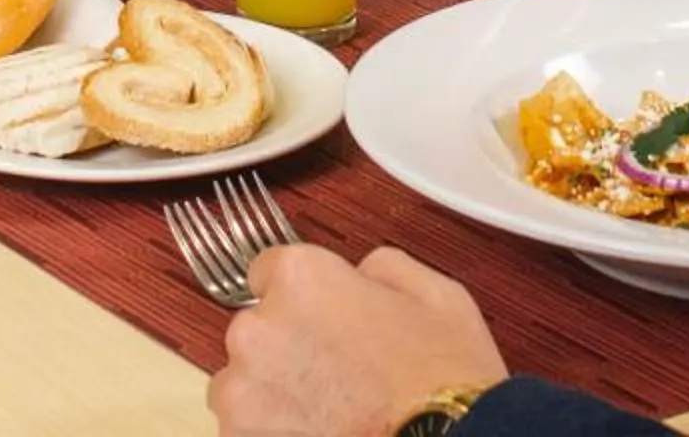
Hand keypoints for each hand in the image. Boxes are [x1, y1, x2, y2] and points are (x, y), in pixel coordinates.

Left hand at [207, 246, 507, 436]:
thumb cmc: (444, 384)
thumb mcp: (437, 295)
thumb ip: (381, 269)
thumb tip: (361, 275)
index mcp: (302, 279)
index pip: (268, 270)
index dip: (301, 295)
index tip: (319, 314)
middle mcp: (260, 329)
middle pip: (257, 328)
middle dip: (289, 345)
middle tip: (341, 371)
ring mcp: (244, 392)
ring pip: (245, 383)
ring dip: (275, 393)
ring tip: (333, 410)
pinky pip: (246, 427)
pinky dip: (275, 430)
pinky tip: (324, 431)